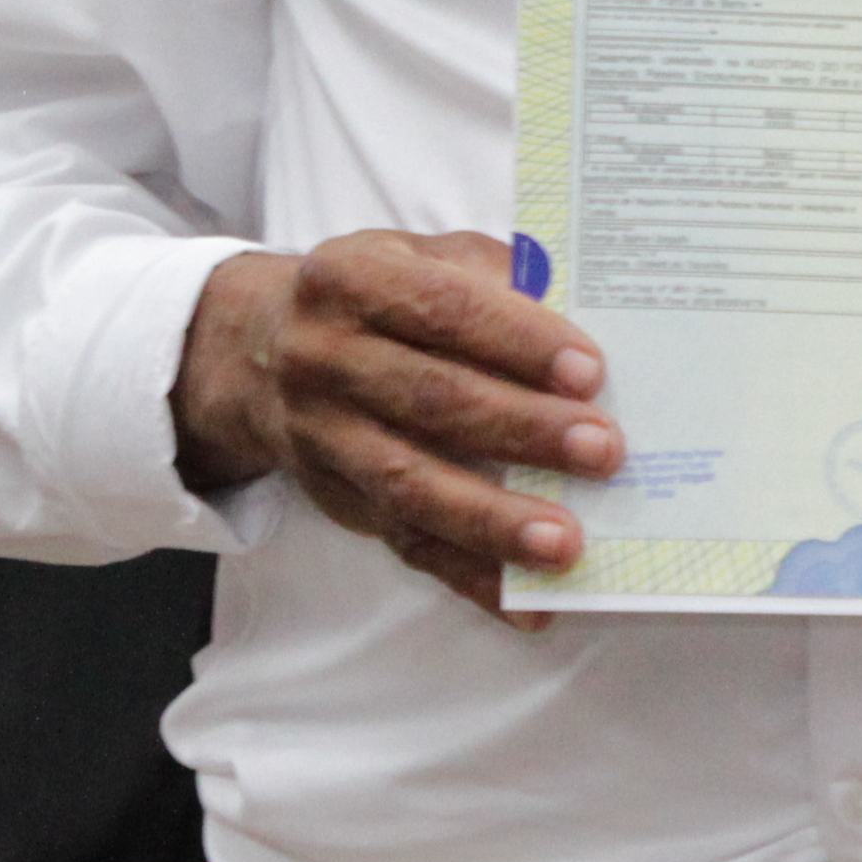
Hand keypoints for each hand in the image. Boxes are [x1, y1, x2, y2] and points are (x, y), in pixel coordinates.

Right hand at [172, 227, 618, 616]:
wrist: (258, 351)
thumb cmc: (378, 298)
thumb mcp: (422, 256)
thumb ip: (496, 276)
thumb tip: (592, 320)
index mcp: (352, 279)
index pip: (442, 308)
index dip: (517, 340)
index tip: (589, 371)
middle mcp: (325, 358)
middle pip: (431, 399)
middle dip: (522, 429)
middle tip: (603, 451)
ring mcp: (323, 437)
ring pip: (410, 484)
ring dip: (493, 520)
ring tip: (566, 544)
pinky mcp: (338, 499)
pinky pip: (405, 545)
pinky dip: (469, 578)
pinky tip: (527, 605)